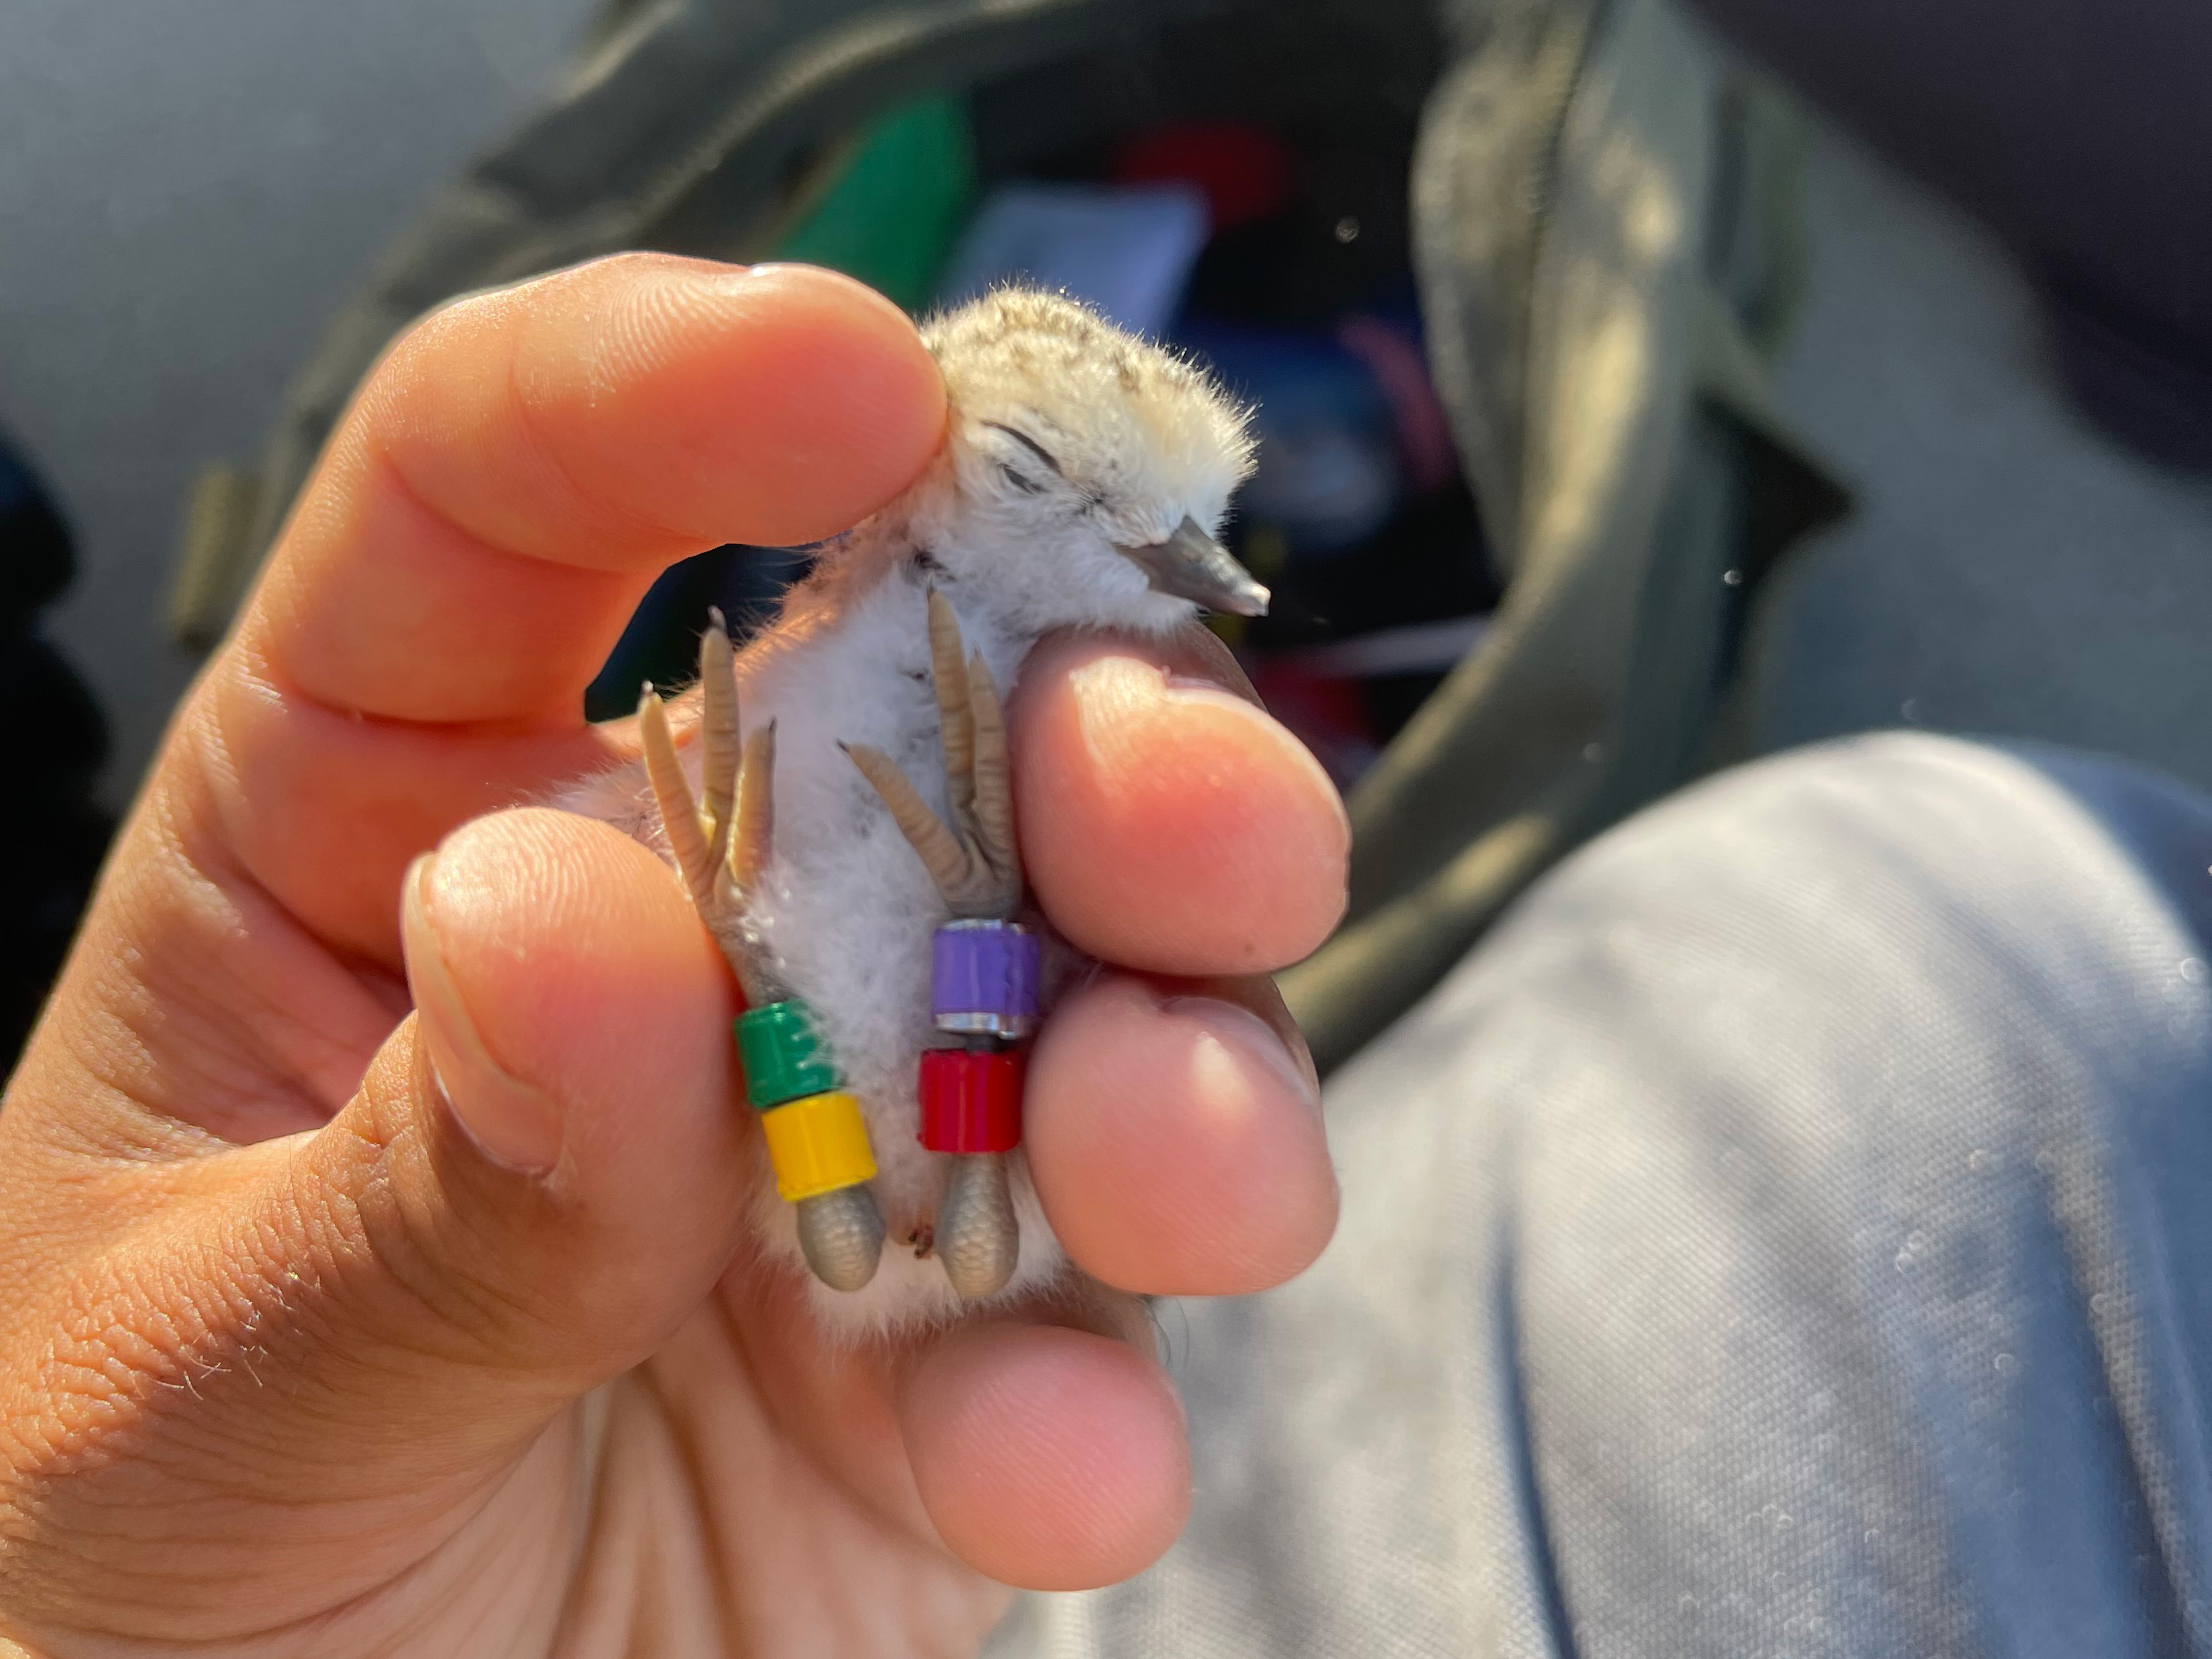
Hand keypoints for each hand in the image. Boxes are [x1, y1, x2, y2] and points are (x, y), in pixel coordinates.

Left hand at [0, 256, 1347, 1655]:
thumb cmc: (135, 1594)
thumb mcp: (198, 1400)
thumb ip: (417, 1192)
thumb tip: (579, 912)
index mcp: (384, 834)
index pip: (510, 506)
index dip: (676, 393)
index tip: (863, 382)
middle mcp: (661, 944)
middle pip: (924, 719)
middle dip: (1103, 739)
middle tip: (1184, 824)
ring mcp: (840, 1142)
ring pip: (1095, 989)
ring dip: (1183, 1048)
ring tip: (1169, 1170)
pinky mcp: (964, 1349)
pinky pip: (1105, 1302)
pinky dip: (1114, 1374)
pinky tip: (1044, 1472)